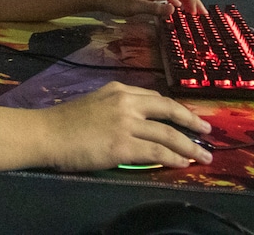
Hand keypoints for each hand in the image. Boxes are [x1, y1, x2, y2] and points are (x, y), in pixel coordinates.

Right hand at [37, 82, 211, 170]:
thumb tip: (137, 122)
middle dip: (191, 122)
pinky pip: (157, 152)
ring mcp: (126, 124)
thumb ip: (116, 108)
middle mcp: (126, 103)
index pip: (155, 98)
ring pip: (168, 134)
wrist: (46, 133)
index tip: (188, 118)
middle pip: (168, 110)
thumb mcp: (94, 103)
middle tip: (207, 131)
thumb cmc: (64, 122)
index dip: (175, 110)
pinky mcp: (123, 146)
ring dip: (190, 146)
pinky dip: (174, 158)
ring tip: (204, 156)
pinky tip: (184, 163)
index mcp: (118, 90)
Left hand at [94, 0, 203, 17]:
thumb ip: (155, 9)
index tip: (199, 14)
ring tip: (192, 15)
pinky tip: (174, 12)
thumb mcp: (135, 7)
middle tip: (202, 16)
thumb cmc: (116, 1)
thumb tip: (175, 11)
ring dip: (184, 3)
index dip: (193, 0)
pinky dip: (174, 3)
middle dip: (192, 1)